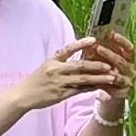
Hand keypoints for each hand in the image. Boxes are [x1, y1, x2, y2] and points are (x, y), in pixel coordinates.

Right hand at [3, 43, 121, 122]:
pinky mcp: (61, 94)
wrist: (23, 95)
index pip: (68, 49)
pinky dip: (91, 88)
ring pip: (83, 79)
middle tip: (110, 65)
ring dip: (98, 78)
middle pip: (80, 66)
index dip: (82, 44)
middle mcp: (56, 70)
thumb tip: (78, 57)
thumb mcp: (46, 67)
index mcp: (53, 61)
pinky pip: (79, 91)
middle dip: (96, 65)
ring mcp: (59, 83)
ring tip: (111, 77)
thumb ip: (61, 62)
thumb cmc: (37, 81)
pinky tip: (101, 87)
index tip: (94, 40)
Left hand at [85, 27, 135, 110]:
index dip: (122, 41)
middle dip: (109, 54)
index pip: (129, 49)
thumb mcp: (108, 60)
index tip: (112, 34)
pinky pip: (113, 88)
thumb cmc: (109, 71)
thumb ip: (102, 52)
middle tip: (98, 48)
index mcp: (130, 60)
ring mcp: (128, 82)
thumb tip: (89, 40)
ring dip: (106, 70)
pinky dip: (104, 84)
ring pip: (117, 76)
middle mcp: (131, 70)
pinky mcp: (122, 93)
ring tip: (95, 65)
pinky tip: (96, 81)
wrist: (115, 92)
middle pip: (121, 61)